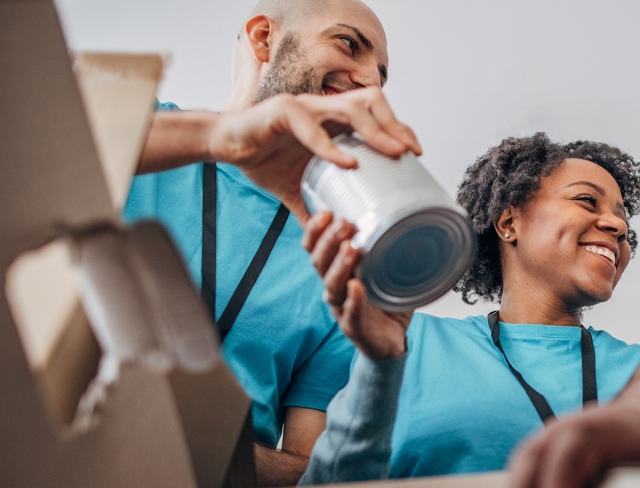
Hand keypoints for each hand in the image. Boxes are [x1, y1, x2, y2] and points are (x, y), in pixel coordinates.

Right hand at [208, 87, 420, 217]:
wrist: (224, 145)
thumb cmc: (263, 157)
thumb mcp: (299, 187)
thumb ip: (320, 204)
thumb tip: (339, 234)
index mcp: (332, 119)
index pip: (376, 112)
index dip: (398, 127)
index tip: (415, 152)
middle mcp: (323, 106)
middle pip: (371, 101)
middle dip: (395, 125)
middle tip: (410, 152)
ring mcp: (304, 106)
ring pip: (349, 107)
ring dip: (374, 131)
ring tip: (392, 152)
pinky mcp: (281, 112)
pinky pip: (310, 127)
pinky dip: (330, 146)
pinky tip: (347, 163)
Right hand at [303, 211, 411, 359]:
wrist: (390, 341)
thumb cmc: (385, 304)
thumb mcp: (388, 270)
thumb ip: (393, 246)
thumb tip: (412, 214)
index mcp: (338, 270)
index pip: (316, 248)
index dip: (315, 231)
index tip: (326, 212)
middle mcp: (336, 287)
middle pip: (319, 262)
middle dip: (329, 241)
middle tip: (343, 224)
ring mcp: (342, 307)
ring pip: (331, 286)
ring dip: (340, 265)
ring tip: (351, 249)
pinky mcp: (353, 328)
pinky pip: (350, 314)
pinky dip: (353, 301)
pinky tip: (356, 287)